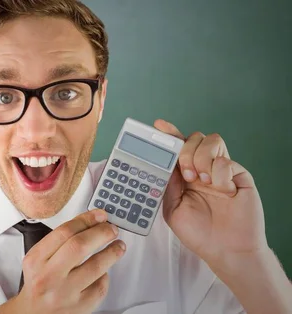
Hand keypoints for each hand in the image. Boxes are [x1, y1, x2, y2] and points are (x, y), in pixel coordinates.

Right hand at [0, 210, 125, 313]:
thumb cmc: (39, 283)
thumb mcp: (37, 259)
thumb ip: (57, 243)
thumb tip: (89, 224)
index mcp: (37, 260)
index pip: (64, 232)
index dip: (86, 220)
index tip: (99, 216)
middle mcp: (49, 276)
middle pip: (80, 246)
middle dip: (101, 233)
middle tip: (111, 229)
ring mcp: (65, 293)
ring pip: (96, 267)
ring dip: (112, 252)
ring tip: (118, 246)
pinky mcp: (80, 307)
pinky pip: (100, 286)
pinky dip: (105, 276)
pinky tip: (104, 271)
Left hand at [154, 119, 268, 268]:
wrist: (226, 250)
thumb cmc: (198, 233)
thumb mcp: (172, 210)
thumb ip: (168, 185)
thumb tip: (164, 163)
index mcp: (184, 175)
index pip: (177, 148)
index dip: (169, 134)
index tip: (158, 126)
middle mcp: (202, 168)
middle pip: (193, 138)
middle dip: (184, 151)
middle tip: (187, 176)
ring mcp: (221, 170)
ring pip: (211, 141)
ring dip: (202, 158)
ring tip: (202, 181)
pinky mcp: (239, 175)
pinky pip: (226, 161)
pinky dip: (220, 175)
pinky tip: (223, 192)